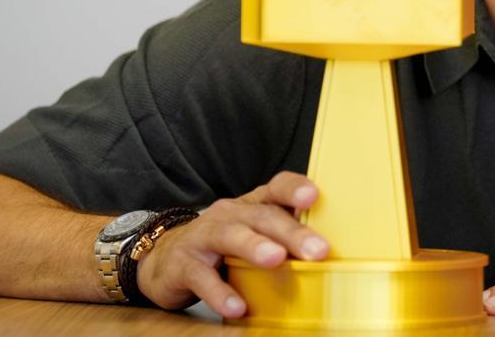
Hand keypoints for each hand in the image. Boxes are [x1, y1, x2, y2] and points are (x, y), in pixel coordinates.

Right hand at [135, 171, 328, 317]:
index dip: (294, 189)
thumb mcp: (254, 235)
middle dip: (292, 232)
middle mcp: (230, 213)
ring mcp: (204, 235)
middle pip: (263, 216)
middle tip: (317, 250)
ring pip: (231, 235)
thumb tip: (330, 256)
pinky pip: (201, 276)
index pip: (277, 187)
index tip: (313, 197)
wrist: (164, 259)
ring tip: (277, 260)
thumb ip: (285, 238)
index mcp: (253, 205)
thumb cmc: (224, 246)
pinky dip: (220, 292)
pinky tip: (237, 307)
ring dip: (255, 246)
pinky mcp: (182, 264)